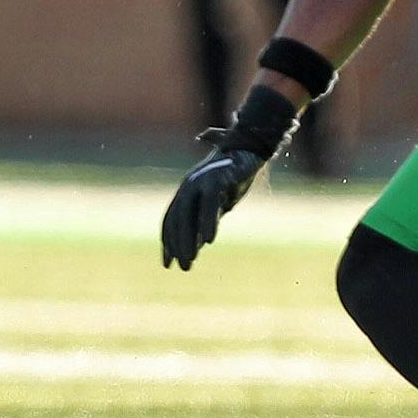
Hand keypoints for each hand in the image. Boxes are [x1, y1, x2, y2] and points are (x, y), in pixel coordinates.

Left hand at [161, 129, 273, 269]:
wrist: (249, 149)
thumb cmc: (233, 178)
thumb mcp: (217, 203)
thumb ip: (205, 219)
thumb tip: (198, 244)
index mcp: (185, 191)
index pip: (171, 220)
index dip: (168, 243)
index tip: (168, 264)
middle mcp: (189, 186)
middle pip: (177, 220)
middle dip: (177, 245)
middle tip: (183, 268)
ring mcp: (201, 181)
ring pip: (188, 214)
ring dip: (189, 240)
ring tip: (191, 260)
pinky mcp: (217, 178)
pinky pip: (209, 204)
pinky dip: (208, 222)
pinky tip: (210, 241)